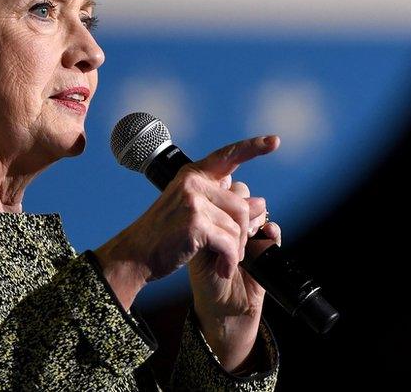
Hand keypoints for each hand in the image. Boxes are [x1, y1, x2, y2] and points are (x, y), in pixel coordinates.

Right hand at [93, 135, 279, 310]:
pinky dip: (228, 260)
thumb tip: (260, 202)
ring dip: (235, 250)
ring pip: (237, 226)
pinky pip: (229, 242)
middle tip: (233, 252)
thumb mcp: (192, 213)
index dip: (253, 147)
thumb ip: (222, 205)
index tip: (275, 141)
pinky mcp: (195, 223)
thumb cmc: (164, 236)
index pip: (228, 157)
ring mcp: (193, 201)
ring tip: (224, 262)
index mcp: (192, 175)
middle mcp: (193, 183)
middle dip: (242, 233)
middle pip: (241, 205)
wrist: (136, 255)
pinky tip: (222, 268)